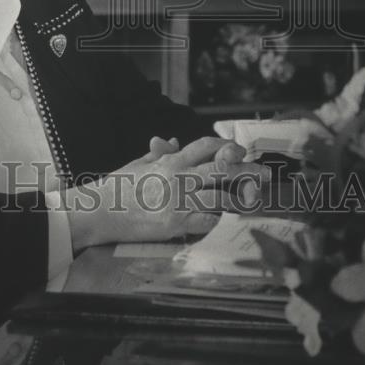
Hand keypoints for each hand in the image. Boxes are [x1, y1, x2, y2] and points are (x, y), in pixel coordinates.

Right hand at [65, 137, 269, 252]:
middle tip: (265, 174)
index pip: (206, 145)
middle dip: (248, 170)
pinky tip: (221, 221)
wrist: (99, 210)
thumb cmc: (118, 186)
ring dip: (239, 200)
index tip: (241, 150)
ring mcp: (178, 200)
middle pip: (222, 168)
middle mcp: (178, 176)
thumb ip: (159, 153)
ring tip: (252, 201)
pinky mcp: (175, 224)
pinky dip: (217, 221)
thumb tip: (172, 141)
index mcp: (170, 160)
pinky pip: (206, 222)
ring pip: (220, 197)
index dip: (227, 146)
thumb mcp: (139, 163)